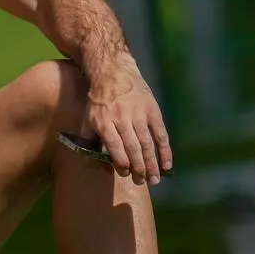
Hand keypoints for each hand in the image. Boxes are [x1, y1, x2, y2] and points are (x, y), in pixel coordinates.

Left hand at [84, 55, 171, 185]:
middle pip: (133, 147)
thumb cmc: (98, 101)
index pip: (114, 145)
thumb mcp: (87, 119)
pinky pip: (161, 134)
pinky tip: (167, 165)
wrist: (113, 71)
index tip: (125, 173)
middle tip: (141, 182)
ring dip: (152, 163)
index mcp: (104, 121)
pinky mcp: (152, 110)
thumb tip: (97, 167)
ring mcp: (139, 114)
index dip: (121, 161)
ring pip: (147, 143)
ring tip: (154, 180)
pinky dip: (165, 150)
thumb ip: (89, 143)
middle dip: (138, 168)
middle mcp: (122, 118)